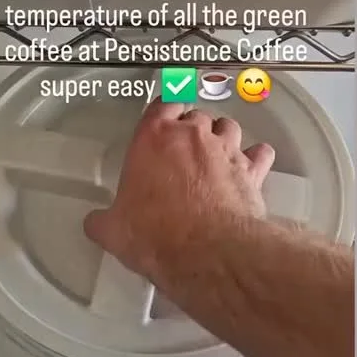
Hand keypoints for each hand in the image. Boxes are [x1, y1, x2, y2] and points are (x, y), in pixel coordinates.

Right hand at [83, 98, 274, 286]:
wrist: (205, 251)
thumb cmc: (160, 233)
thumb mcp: (114, 229)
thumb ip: (103, 220)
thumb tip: (97, 225)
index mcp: (153, 138)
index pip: (161, 104)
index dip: (165, 110)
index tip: (164, 115)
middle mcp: (192, 136)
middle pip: (196, 116)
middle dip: (192, 129)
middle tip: (184, 148)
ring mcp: (225, 151)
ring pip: (229, 128)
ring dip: (223, 138)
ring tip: (215, 155)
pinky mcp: (250, 171)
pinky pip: (259, 153)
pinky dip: (256, 158)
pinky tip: (252, 167)